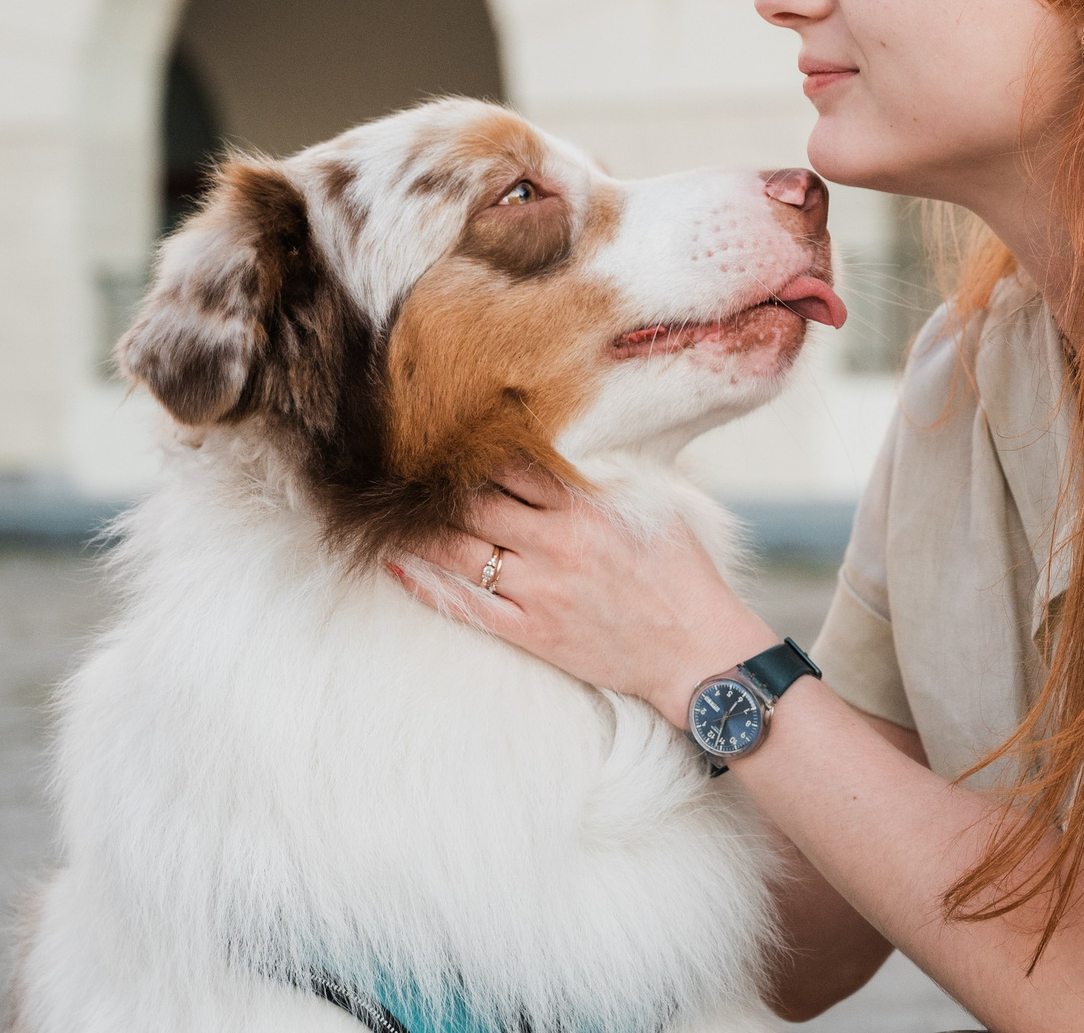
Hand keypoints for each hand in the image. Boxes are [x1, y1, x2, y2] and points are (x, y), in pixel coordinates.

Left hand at [389, 463, 775, 727]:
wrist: (695, 651)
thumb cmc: (683, 575)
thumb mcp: (659, 507)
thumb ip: (615, 474)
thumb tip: (587, 438)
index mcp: (587, 508)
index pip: (518, 464)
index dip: (478, 447)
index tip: (446, 431)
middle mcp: (557, 544)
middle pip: (478, 503)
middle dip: (439, 483)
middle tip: (400, 464)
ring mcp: (540, 590)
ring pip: (462, 551)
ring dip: (421, 529)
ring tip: (387, 509)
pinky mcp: (532, 631)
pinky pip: (468, 606)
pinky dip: (428, 586)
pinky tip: (397, 566)